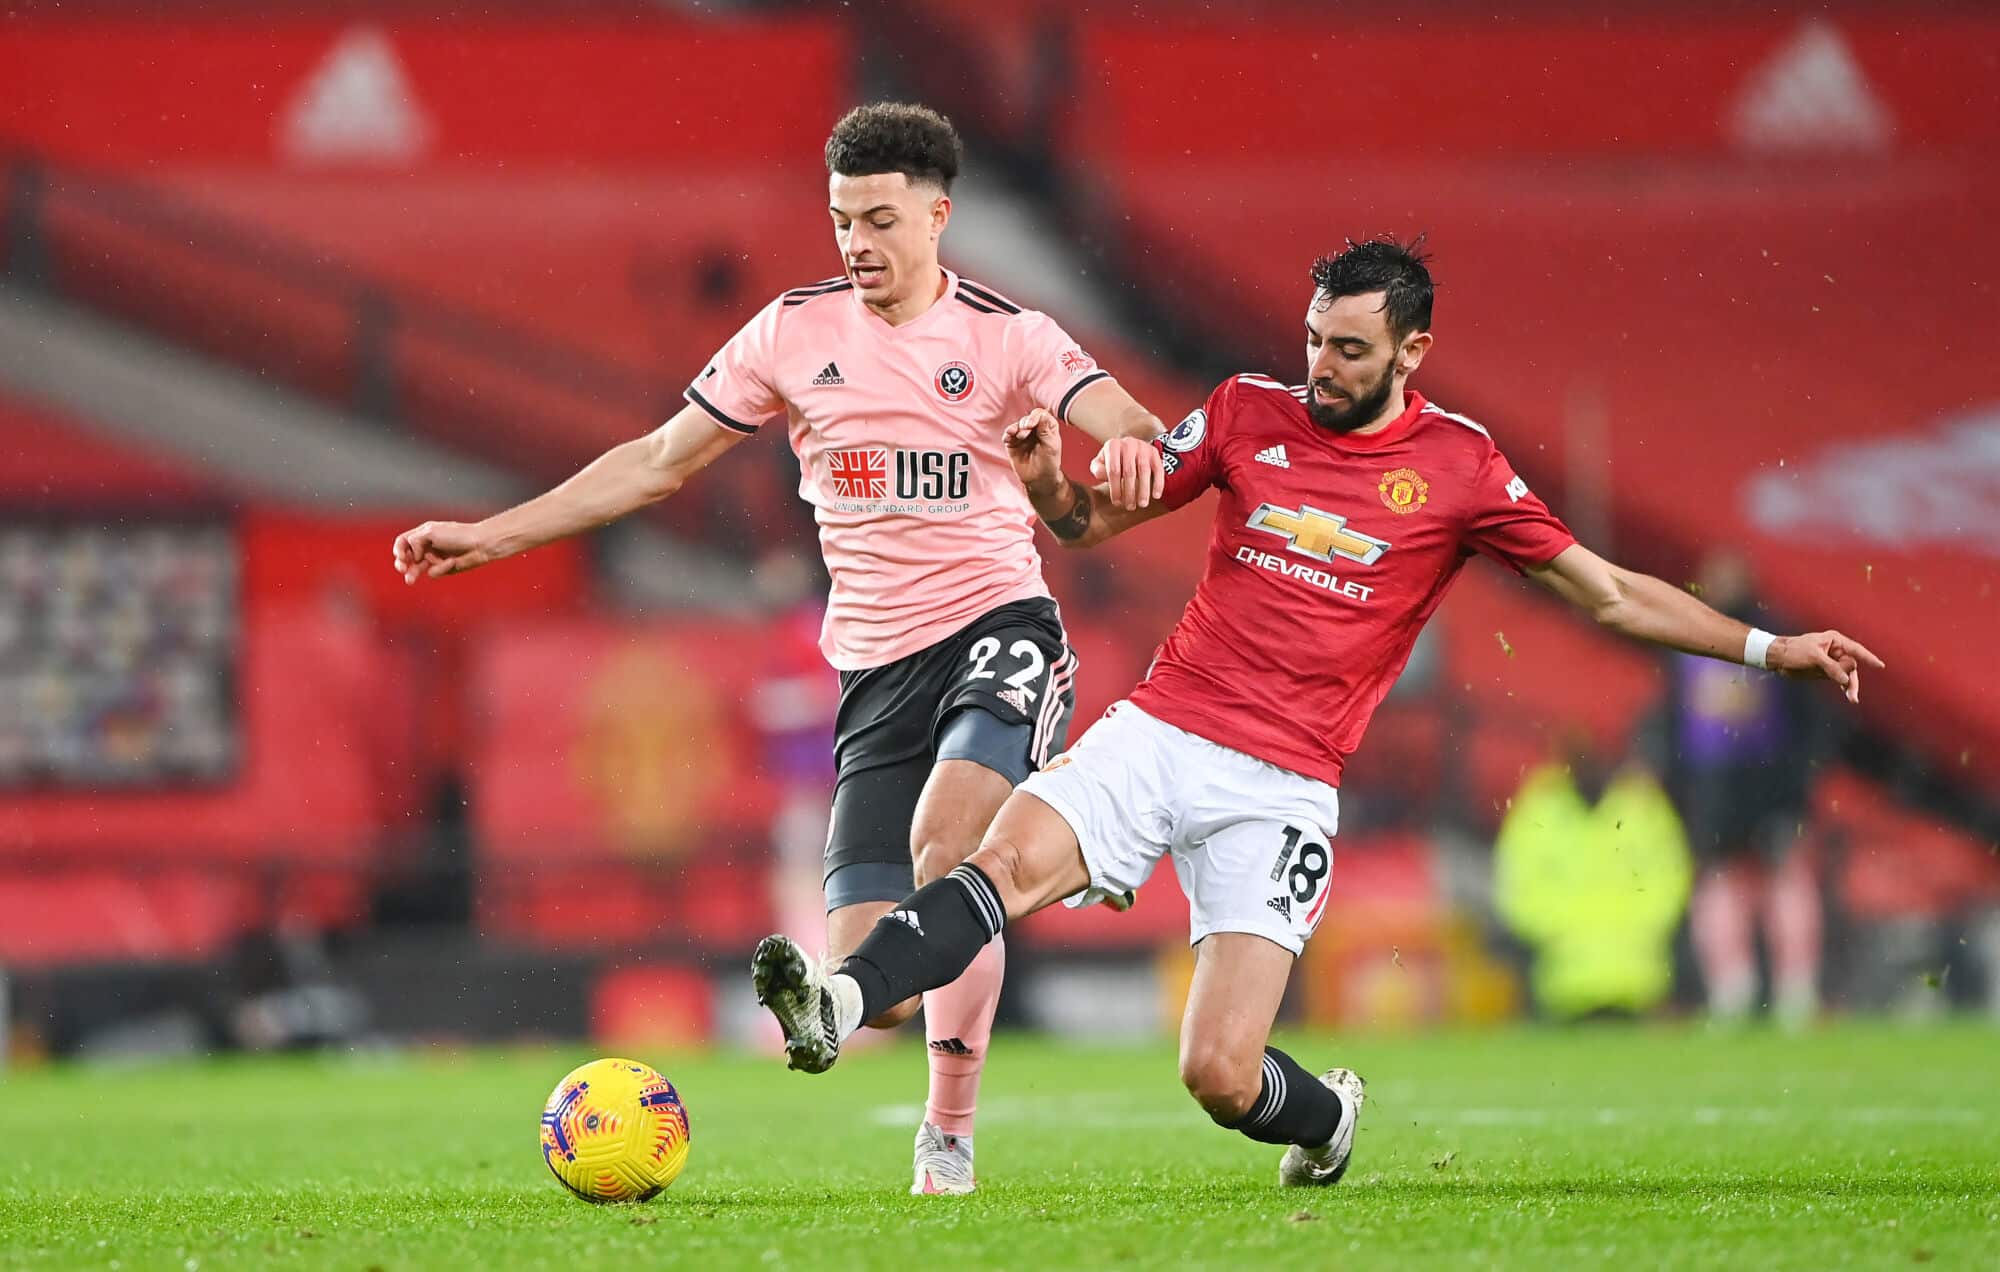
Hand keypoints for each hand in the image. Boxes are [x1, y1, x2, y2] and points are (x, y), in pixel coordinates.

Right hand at [392, 520, 492, 583]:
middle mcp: (427, 546)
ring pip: (418, 568)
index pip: (403, 541)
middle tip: (402, 569)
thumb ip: (415, 541)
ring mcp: (435, 558)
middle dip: (402, 563)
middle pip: (407, 557)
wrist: (480, 544)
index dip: (398, 549)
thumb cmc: (457, 535)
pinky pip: (434, 572)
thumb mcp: (431, 532)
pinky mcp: (443, 568)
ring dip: (413, 573)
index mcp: (423, 533)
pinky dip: (441, 568)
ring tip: (410, 580)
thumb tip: (413, 556)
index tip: (400, 556)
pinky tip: (451, 562)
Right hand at [1003, 408, 1064, 495]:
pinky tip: (1008, 438)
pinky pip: (1008, 435)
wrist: (1039, 479)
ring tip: (1016, 434)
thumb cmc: (1049, 463)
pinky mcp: (1013, 443)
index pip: (1040, 415)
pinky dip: (1007, 435)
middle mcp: (1034, 429)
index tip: (1031, 424)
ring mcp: (1023, 435)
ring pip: (1017, 425)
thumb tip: (1042, 414)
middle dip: (1025, 423)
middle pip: (1027, 419)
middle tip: (1025, 430)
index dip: (1035, 417)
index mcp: (1047, 427)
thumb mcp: (1051, 446)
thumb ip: (1046, 430)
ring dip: (1015, 428)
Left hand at [1088, 435, 1165, 510]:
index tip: (1117, 502)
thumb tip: (1105, 475)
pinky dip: (1158, 483)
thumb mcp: (1100, 463)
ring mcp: (1142, 446)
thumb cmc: (1112, 460)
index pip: (1113, 470)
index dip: (1115, 488)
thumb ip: (1098, 469)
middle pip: (1129, 472)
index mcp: (1112, 445)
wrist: (1127, 447)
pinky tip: (1156, 495)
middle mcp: (1128, 443)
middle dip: (1130, 492)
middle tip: (1130, 507)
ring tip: (1142, 504)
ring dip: (1144, 490)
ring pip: (1144, 471)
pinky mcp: (1154, 452)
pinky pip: (1158, 469)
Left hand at [1769, 630, 1884, 703]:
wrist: (1778, 658)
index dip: (1868, 658)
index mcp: (1835, 641)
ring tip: (1852, 699)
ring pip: (1847, 674)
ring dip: (1849, 686)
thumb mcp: (1814, 657)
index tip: (1880, 666)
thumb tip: (1845, 679)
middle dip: (1852, 679)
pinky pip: (1839, 679)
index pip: (1856, 650)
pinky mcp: (1826, 671)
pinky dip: (1843, 686)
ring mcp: (1832, 662)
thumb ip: (1831, 667)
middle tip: (1852, 695)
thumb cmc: (1794, 651)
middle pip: (1851, 666)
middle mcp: (1836, 651)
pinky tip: (1848, 695)